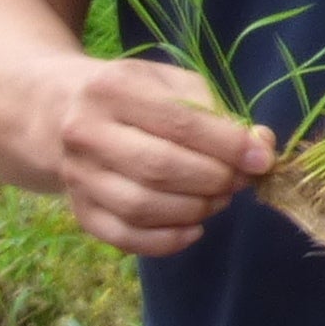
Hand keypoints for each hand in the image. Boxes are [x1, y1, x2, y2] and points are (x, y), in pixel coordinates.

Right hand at [42, 55, 272, 256]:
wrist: (63, 113)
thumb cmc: (134, 96)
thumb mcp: (170, 84)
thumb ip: (216, 112)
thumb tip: (260, 148)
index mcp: (111, 89)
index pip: (179, 124)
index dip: (228, 146)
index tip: (262, 160)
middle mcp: (85, 132)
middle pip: (159, 168)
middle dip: (214, 180)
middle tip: (239, 181)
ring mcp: (77, 176)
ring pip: (142, 207)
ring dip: (195, 210)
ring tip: (217, 199)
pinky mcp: (79, 211)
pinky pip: (126, 238)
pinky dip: (168, 241)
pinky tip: (193, 226)